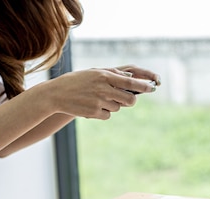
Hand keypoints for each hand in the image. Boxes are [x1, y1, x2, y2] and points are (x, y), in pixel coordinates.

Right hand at [41, 66, 160, 119]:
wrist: (56, 94)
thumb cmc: (76, 81)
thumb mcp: (93, 73)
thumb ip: (111, 74)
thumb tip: (130, 78)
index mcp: (104, 75)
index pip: (130, 81)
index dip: (143, 85)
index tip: (153, 87)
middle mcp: (103, 88)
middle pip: (129, 100)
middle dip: (131, 101)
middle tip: (126, 100)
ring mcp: (99, 101)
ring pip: (117, 108)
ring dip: (112, 105)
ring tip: (97, 99)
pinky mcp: (94, 112)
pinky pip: (107, 115)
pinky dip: (103, 113)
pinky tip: (91, 107)